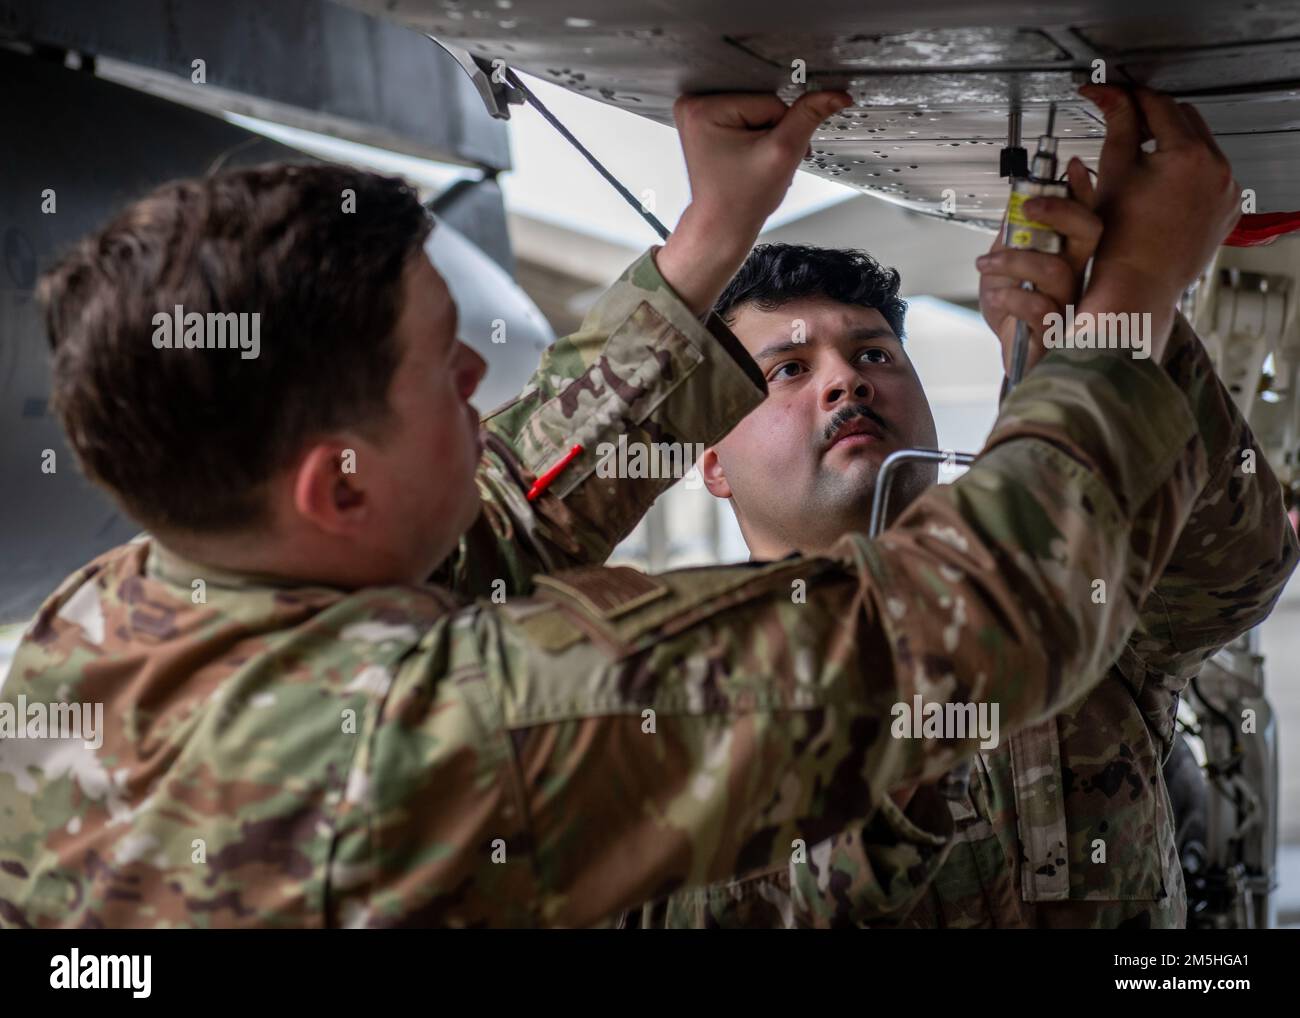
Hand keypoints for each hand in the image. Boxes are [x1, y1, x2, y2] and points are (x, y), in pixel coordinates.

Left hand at [656, 90, 852, 315]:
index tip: (765, 156)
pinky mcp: (702, 123)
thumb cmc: (741, 200)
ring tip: (751, 162)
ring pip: (754, 110)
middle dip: (770, 132)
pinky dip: (751, 137)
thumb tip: (835, 95)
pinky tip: (744, 157)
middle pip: (760, 102)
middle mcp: (692, 104)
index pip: (768, 102)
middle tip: (758, 161)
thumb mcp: (782, 153)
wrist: (723, 226)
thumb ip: (808, 117)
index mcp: (703, 107)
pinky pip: (743, 117)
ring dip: (763, 135)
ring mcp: (695, 114)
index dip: (778, 130)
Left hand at [977, 158, 1100, 374]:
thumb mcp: (1003, 267)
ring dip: (1014, 261)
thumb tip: (1015, 206)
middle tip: (1027, 208)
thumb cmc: (1015, 312)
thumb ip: (1012, 239)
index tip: (1069, 166)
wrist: (1013, 354)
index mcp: (1068, 254)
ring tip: (987, 265)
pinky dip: (1010, 296)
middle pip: (1089, 232)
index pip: (1086, 214)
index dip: (1083, 189)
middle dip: (1059, 212)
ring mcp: (1070, 302)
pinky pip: (1037, 305)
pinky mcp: (1055, 331)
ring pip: (1056, 269)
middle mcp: (1077, 274)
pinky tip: (997, 296)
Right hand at [1077, 85, 1239, 345]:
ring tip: (1143, 163)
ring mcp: (1227, 191)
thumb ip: (1117, 124)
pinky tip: (1163, 189)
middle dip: (1156, 119)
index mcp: (1189, 155)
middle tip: (1126, 125)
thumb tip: (1110, 95)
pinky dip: (1189, 175)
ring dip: (1175, 146)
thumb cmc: (1119, 240)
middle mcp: (1217, 169)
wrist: (1136, 285)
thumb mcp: (1113, 172)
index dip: (1132, 97)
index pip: (1159, 105)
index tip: (1114, 95)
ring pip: (1201, 148)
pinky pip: (1211, 177)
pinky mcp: (1228, 210)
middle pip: (1185, 120)